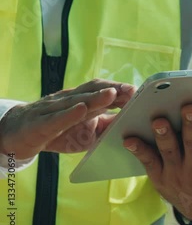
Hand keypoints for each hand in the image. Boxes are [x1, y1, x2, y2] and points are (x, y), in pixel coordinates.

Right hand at [0, 79, 135, 158]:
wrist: (17, 135)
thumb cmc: (57, 132)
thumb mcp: (86, 131)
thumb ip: (107, 124)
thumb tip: (133, 123)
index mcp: (81, 101)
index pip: (103, 91)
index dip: (121, 90)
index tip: (141, 91)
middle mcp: (69, 100)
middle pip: (92, 90)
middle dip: (114, 89)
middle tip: (132, 90)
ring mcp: (53, 110)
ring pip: (76, 101)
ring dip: (96, 97)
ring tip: (112, 94)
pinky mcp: (40, 124)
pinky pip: (55, 118)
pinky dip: (69, 114)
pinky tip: (81, 110)